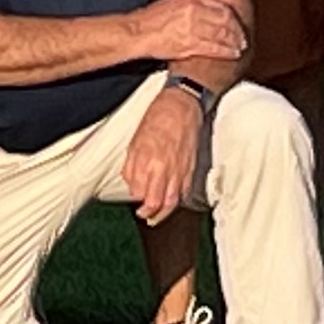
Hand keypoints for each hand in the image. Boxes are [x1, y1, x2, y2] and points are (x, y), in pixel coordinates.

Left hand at [124, 80, 208, 224]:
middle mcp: (163, 169)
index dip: (136, 198)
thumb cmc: (156, 120)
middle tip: (144, 215)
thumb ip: (132, 167)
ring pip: (171, 202)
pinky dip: (177, 200)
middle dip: (149, 212)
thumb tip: (132, 185)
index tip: (135, 198)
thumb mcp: (135, 142)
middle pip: (155, 202)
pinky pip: (184, 192)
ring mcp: (179, 170)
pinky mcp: (191, 169)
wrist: (181, 107)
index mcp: (146, 160)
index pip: (138, 192)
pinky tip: (171, 202)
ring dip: (163, 213)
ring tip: (157, 216)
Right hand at [143, 0, 246, 77]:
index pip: (219, 6)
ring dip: (235, 41)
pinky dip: (226, 51)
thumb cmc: (150, 20)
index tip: (235, 20)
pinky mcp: (191, 44)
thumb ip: (188, 3)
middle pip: (225, 20)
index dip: (230, 15)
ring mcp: (194, 28)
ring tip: (240, 45)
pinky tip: (232, 53)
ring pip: (223, 34)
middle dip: (237, 29)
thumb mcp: (171, 2)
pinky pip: (215, 48)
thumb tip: (201, 6)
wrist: (138, 33)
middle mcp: (195, 12)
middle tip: (243, 35)